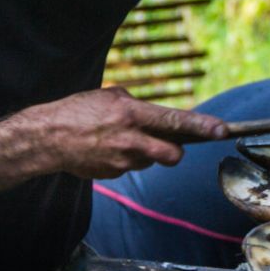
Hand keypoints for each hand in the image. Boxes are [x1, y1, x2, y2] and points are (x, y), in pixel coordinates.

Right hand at [41, 87, 225, 178]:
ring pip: (150, 160)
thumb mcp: (110, 97)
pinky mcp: (113, 173)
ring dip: (145, 151)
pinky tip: (106, 149)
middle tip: (169, 143)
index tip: (222, 130)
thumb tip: (160, 118)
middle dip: (175, 151)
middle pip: (172, 154)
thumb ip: (138, 107)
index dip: (201, 126)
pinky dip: (126, 159)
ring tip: (120, 139)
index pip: (174, 121)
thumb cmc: (79, 111)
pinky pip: (132, 166)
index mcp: (131, 114)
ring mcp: (122, 160)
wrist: (47, 138)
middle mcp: (130, 139)